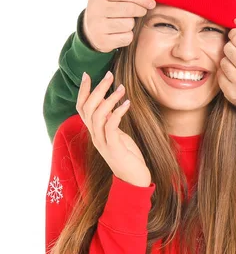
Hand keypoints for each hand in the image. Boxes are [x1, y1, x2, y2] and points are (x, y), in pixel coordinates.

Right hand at [77, 71, 150, 186]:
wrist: (134, 179)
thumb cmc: (128, 157)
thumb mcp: (118, 136)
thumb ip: (111, 122)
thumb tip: (111, 105)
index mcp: (94, 132)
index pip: (82, 108)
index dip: (83, 91)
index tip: (86, 74)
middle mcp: (95, 136)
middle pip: (88, 108)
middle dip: (97, 89)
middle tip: (109, 74)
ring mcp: (103, 142)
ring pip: (98, 115)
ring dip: (110, 99)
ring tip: (122, 87)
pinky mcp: (113, 147)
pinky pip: (111, 126)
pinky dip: (118, 112)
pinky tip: (127, 103)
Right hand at [83, 0, 157, 51]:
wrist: (90, 30)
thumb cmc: (109, 8)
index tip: (152, 3)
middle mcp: (96, 8)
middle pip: (129, 8)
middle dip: (141, 10)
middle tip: (142, 12)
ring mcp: (97, 25)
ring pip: (129, 24)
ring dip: (132, 24)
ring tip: (126, 22)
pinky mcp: (102, 40)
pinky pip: (126, 38)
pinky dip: (128, 36)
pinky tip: (121, 33)